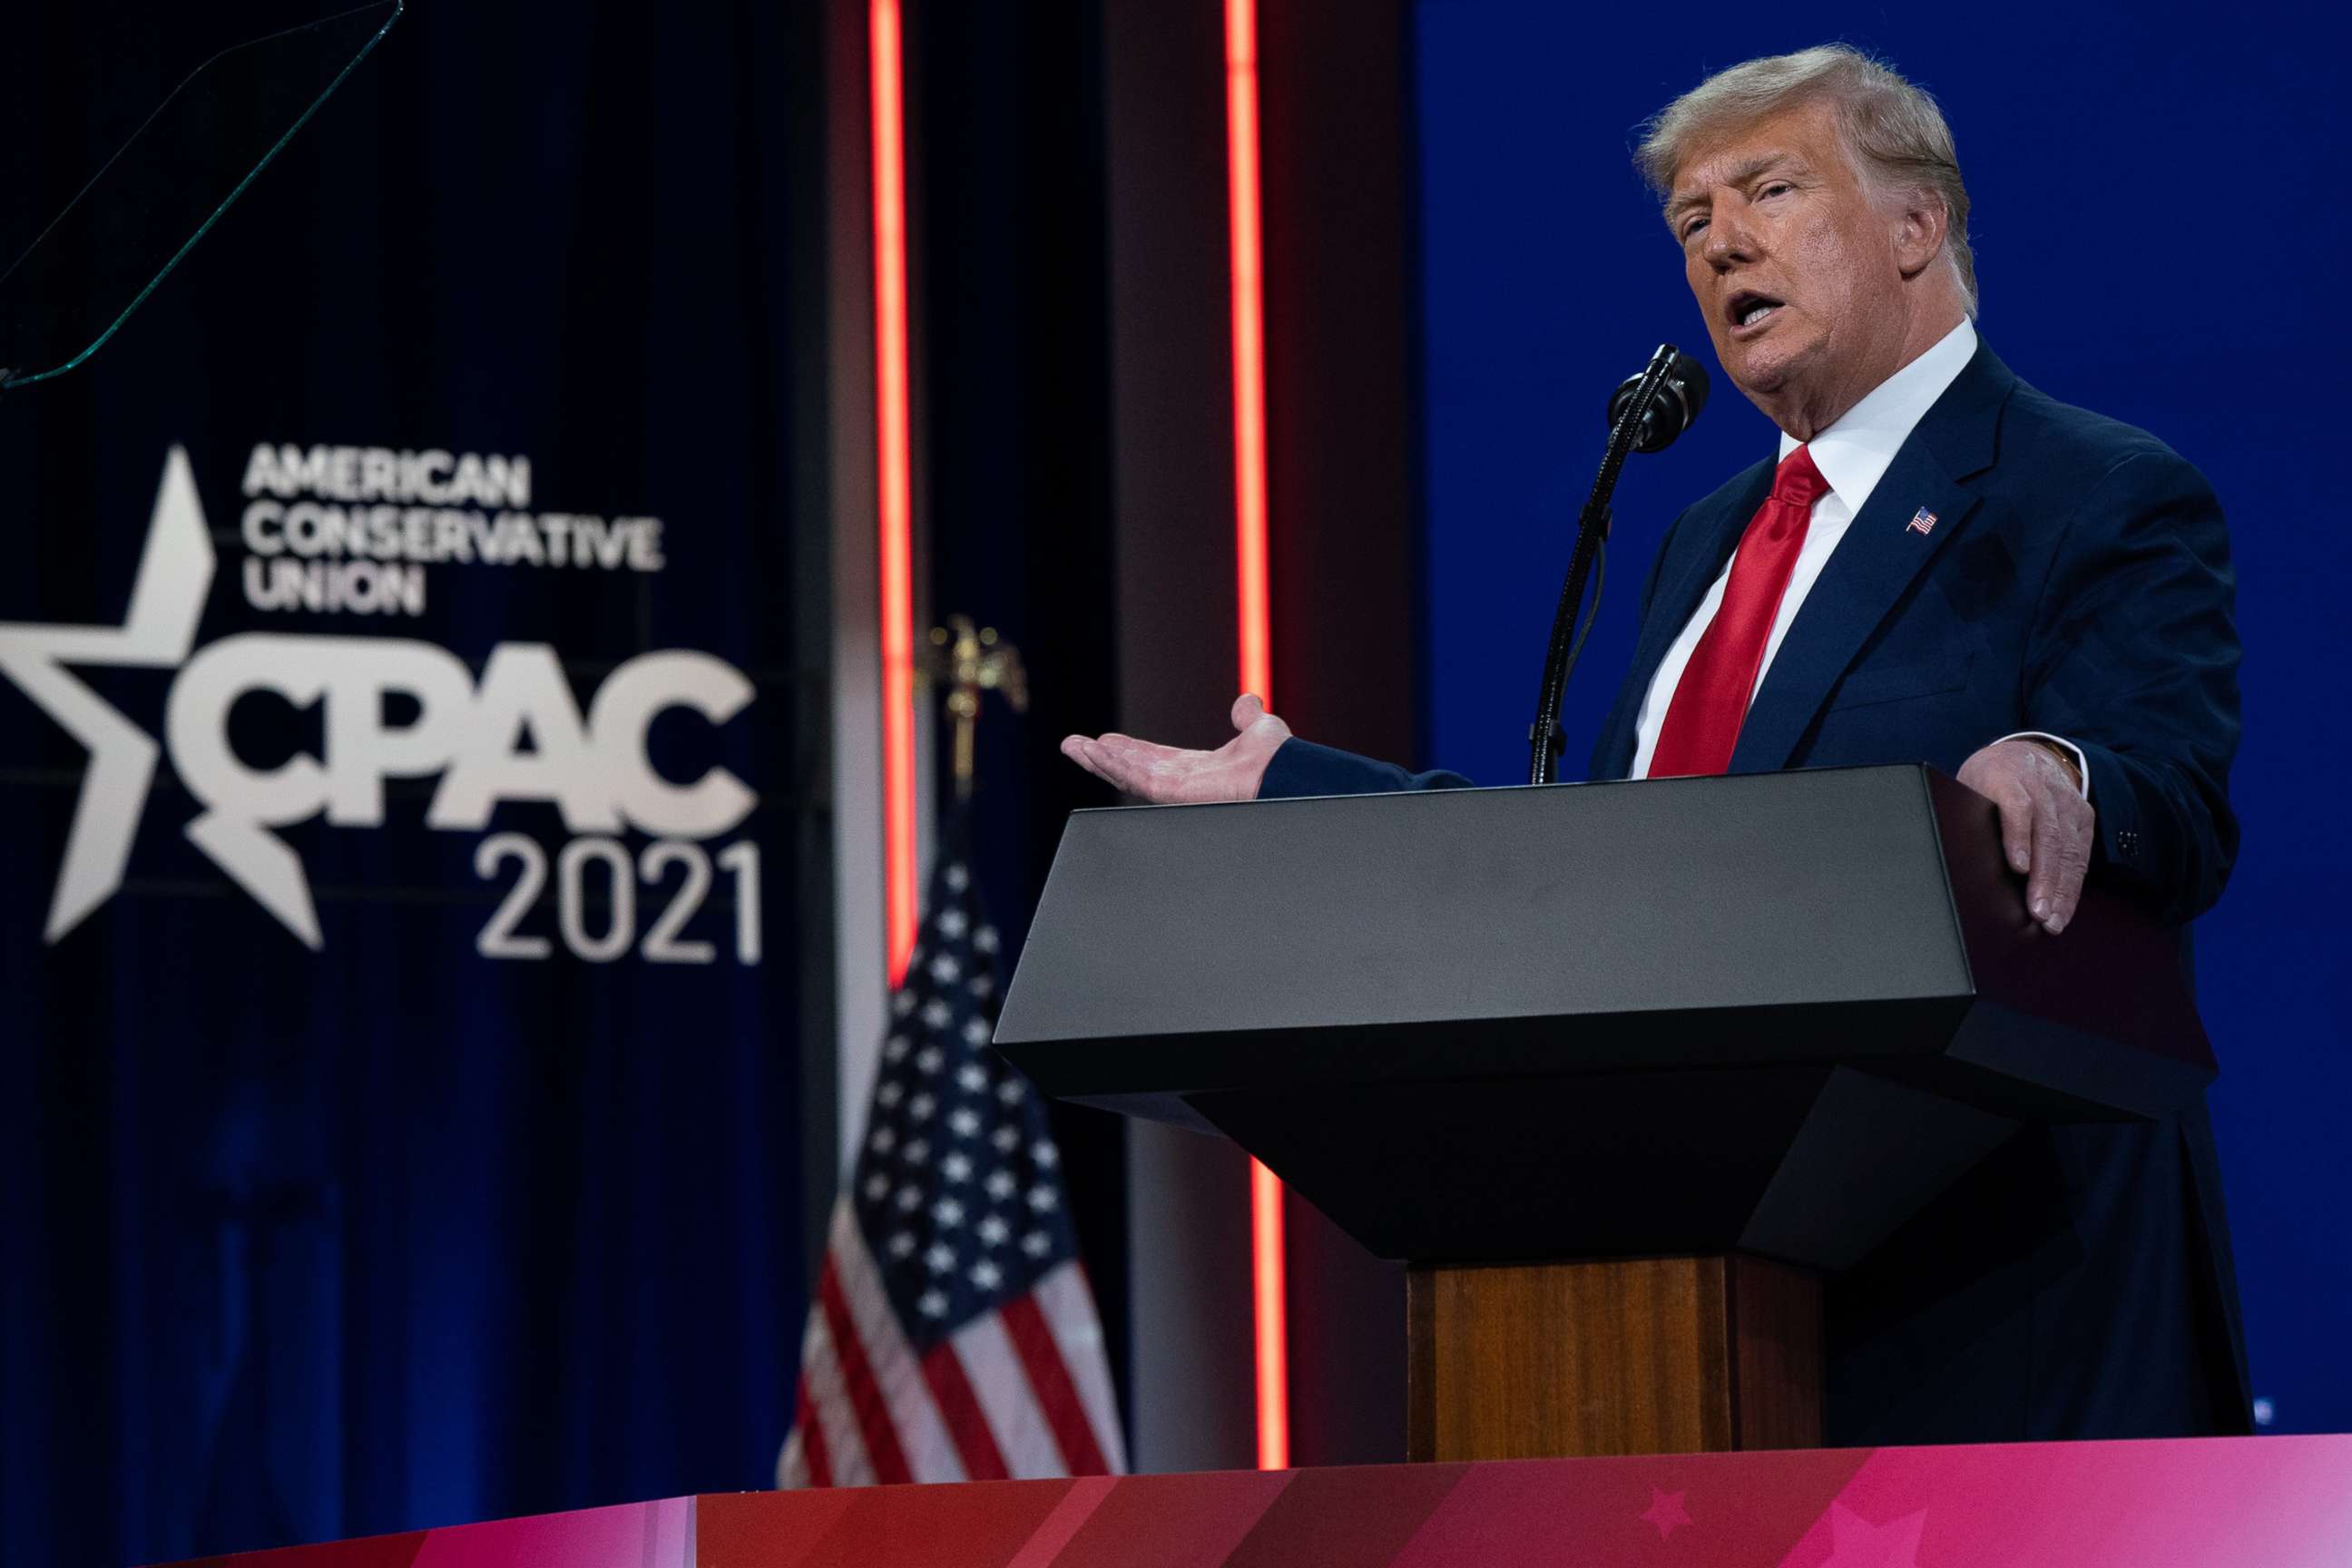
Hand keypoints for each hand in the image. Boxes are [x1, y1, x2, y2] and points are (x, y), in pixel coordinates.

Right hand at [1060, 694, 1291, 803]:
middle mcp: (1184, 783)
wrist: (1285, 771)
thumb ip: (1246, 716)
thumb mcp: (1257, 728)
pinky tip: (1095, 753)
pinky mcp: (1175, 794)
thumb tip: (1247, 701)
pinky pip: (1138, 781)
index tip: (1104, 741)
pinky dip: (1115, 766)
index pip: (1154, 760)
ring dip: (1099, 761)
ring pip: (1128, 776)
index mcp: (1200, 770)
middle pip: (1132, 770)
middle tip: (1074, 746)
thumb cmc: (1279, 760)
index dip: (1128, 750)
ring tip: (1073, 747)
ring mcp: (1178, 791)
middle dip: (1102, 758)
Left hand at [1956, 738, 2093, 933]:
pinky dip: (2072, 886)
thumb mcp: (1969, 786)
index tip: (2017, 867)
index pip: (2017, 806)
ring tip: (2051, 920)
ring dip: (2061, 889)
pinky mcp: (2083, 817)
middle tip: (2037, 912)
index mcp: (2006, 777)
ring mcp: (2067, 802)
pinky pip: (2081, 854)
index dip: (2018, 836)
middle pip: (2047, 834)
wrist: (2025, 754)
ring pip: (2068, 848)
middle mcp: (2042, 787)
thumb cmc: (1988, 780)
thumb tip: (1953, 857)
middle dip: (2044, 877)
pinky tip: (2064, 909)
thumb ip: (1968, 815)